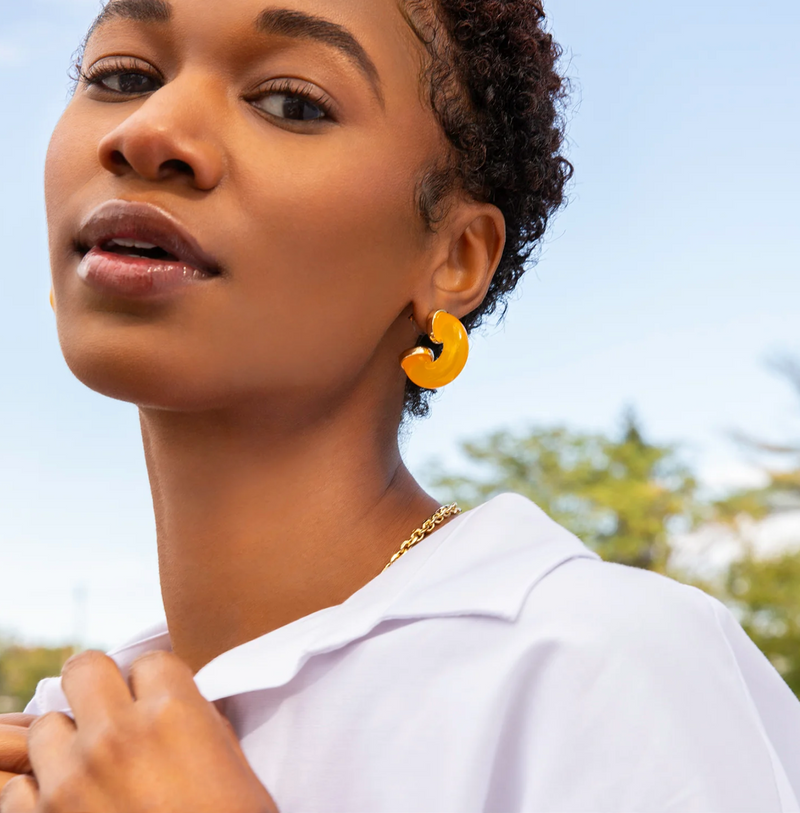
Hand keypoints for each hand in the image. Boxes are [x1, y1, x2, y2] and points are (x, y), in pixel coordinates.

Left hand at [0, 651, 277, 812]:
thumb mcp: (231, 763)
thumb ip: (196, 721)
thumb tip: (171, 704)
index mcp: (173, 713)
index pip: (149, 661)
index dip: (156, 684)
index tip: (160, 706)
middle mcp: (117, 735)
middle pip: (84, 668)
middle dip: (100, 687)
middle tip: (115, 715)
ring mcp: (70, 780)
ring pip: (46, 726)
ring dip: (68, 744)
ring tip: (91, 769)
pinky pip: (18, 787)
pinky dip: (39, 794)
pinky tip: (70, 807)